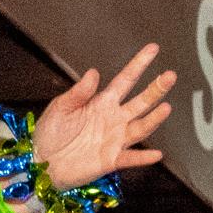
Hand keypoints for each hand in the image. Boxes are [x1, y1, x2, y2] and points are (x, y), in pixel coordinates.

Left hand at [34, 45, 174, 188]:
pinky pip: (130, 158)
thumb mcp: (60, 107)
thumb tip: (93, 73)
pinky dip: (143, 157)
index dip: (139, 64)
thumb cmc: (50, 133)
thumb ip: (78, 92)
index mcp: (102, 102)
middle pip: (141, 102)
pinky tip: (156, 154)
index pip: (126, 80)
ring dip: (154, 119)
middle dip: (156, 89)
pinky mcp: (111, 160)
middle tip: (170, 76)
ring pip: (141, 127)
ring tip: (166, 108)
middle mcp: (114, 119)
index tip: (153, 49)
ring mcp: (115, 140)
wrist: (41, 163)